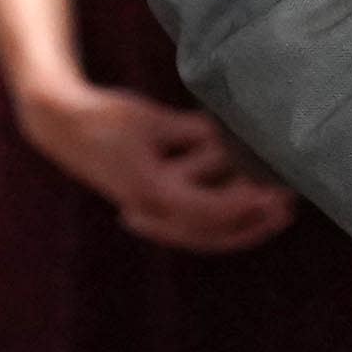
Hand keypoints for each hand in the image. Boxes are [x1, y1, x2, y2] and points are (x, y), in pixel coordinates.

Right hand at [16, 80, 298, 254]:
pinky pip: (191, 226)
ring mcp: (149, 213)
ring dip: (241, 224)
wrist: (62, 126)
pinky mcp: (150, 207)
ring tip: (279, 210)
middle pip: (209, 232)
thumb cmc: (108, 117)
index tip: (276, 195)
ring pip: (203, 233)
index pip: (207, 210)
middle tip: (288, 207)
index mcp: (149, 191)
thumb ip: (195, 132)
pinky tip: (251, 212)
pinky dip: (221, 220)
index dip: (245, 205)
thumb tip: (239, 136)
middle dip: (252, 223)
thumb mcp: (154, 120)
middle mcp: (149, 210)